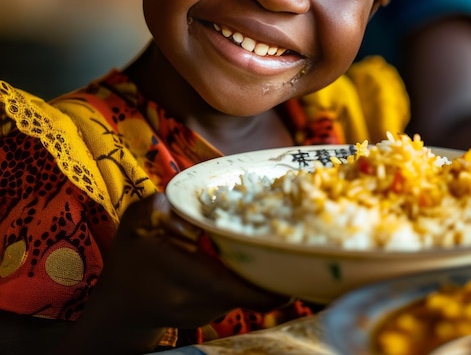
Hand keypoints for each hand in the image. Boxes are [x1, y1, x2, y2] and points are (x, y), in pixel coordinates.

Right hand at [65, 193, 287, 353]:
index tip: (292, 271)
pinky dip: (254, 280)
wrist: (121, 305)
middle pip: (250, 293)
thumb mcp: (135, 222)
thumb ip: (156, 206)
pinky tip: (264, 257)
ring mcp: (207, 313)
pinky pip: (241, 296)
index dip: (264, 285)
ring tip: (289, 248)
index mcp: (179, 276)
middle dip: (279, 276)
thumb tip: (187, 200)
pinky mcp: (213, 314)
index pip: (229, 288)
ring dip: (268, 276)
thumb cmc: (130, 257)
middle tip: (305, 250)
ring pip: (248, 295)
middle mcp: (197, 302)